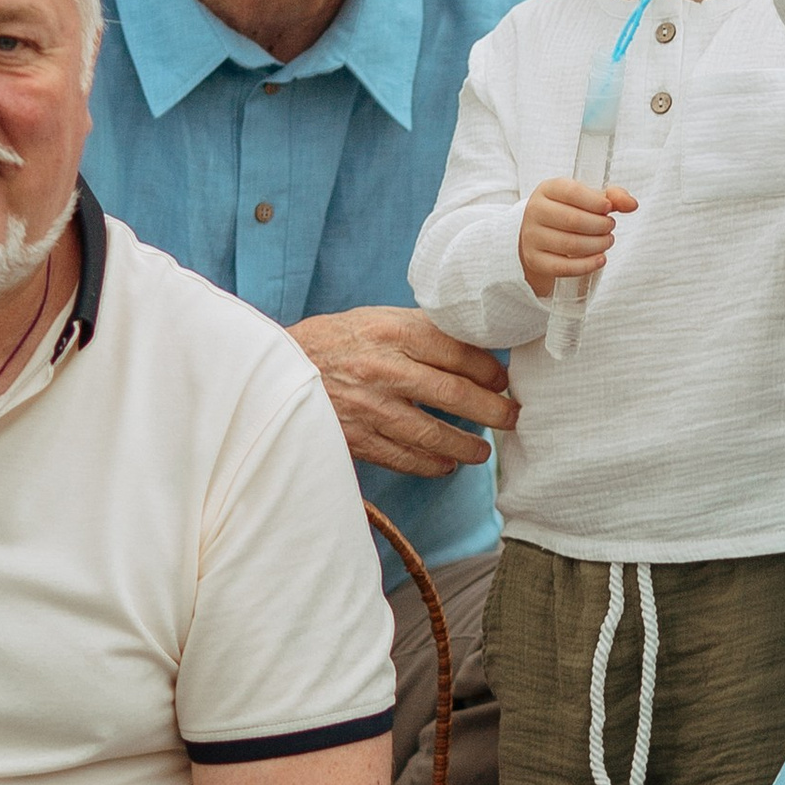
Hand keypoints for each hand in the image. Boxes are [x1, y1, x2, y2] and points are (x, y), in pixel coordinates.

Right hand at [289, 306, 516, 477]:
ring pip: (433, 434)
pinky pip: (405, 458)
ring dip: (466, 446)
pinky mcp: (355, 438)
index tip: (504, 381)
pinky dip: (431, 465)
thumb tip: (477, 350)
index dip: (490, 370)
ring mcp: (368, 407)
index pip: (458, 351)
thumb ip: (421, 331)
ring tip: (482, 451)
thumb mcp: (375, 320)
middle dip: (493, 410)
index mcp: (391, 330)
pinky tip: (445, 465)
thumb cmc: (335, 342)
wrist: (272, 371)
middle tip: (512, 418)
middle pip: (454, 394)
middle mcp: (382, 368)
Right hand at [517, 176, 637, 295]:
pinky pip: (564, 267)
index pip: (572, 192)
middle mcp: (535, 211)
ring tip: (607, 241)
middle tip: (610, 227)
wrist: (540, 235)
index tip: (608, 208)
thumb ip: (612, 197)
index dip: (596, 202)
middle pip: (573, 220)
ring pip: (570, 245)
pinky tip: (600, 259)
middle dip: (600, 225)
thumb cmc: (567, 212)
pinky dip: (587, 265)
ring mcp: (532, 237)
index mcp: (547, 189)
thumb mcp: (586, 198)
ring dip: (598, 244)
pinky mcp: (535, 260)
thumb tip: (631, 204)